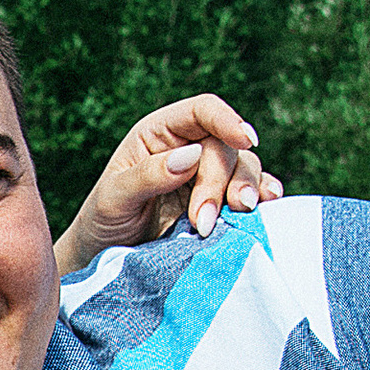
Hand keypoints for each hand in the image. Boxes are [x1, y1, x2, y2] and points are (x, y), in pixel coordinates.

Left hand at [55, 97, 283, 275]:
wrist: (108, 258)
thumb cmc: (103, 221)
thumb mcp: (113, 199)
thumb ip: (147, 176)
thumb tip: (191, 155)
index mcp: (159, 133)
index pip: (202, 111)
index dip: (226, 119)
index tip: (245, 139)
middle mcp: (189, 147)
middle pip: (226, 147)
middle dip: (220, 183)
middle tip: (202, 222)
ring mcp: (208, 175)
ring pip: (245, 167)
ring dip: (245, 190)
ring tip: (238, 215)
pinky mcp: (222, 202)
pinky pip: (253, 191)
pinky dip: (263, 196)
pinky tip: (267, 207)